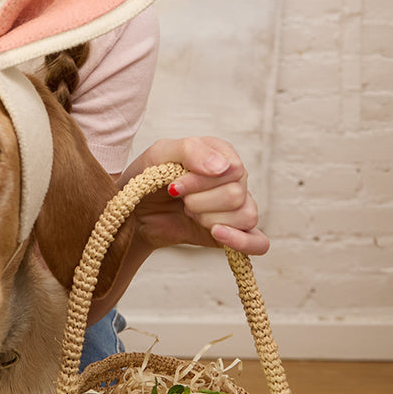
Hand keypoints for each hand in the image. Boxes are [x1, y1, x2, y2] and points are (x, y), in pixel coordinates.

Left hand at [117, 137, 269, 256]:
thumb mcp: (160, 153)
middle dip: (199, 201)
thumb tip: (223, 167)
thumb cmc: (148, 177)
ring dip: (208, 218)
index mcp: (221, 153)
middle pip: (237, 194)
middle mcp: (235, 179)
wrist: (134, 211)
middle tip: (178, 199)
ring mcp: (237, 207)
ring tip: (189, 212)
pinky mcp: (233, 234)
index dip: (202, 181)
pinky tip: (217, 233)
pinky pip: (259, 243)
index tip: (174, 185)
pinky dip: (242, 242)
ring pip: (245, 216)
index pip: (232, 169)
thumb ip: (191, 150)